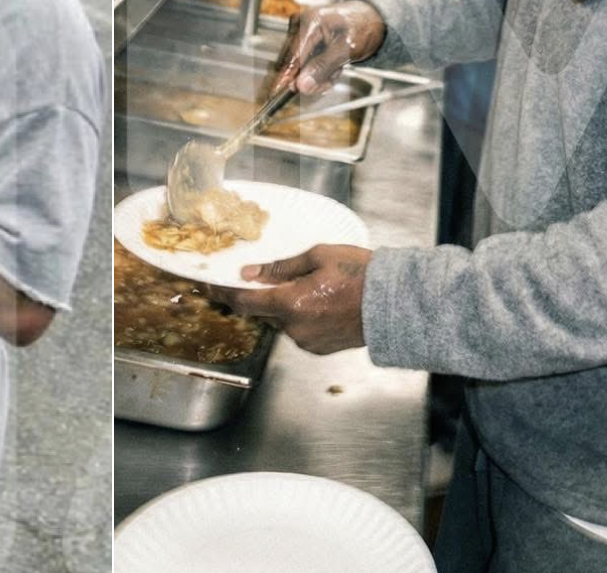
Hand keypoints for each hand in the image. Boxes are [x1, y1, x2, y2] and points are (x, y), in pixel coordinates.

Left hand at [208, 245, 370, 354]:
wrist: (395, 303)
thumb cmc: (361, 275)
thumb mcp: (318, 257)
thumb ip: (280, 267)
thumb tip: (250, 273)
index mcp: (290, 303)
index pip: (245, 302)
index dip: (224, 293)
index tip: (212, 286)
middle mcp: (294, 328)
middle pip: (264, 312)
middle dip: (265, 296)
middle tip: (277, 277)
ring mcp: (307, 342)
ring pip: (282, 322)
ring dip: (286, 306)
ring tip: (312, 288)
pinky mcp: (319, 349)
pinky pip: (299, 332)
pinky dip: (302, 318)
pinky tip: (321, 304)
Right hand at [269, 0, 386, 98]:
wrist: (368, 19)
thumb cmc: (362, 27)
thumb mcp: (347, 50)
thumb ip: (323, 67)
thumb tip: (301, 85)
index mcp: (311, 22)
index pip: (293, 56)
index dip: (284, 77)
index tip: (276, 94)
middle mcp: (300, 24)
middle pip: (293, 64)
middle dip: (312, 78)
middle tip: (330, 80)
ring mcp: (298, 32)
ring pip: (299, 67)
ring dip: (318, 75)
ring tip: (336, 68)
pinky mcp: (301, 40)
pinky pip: (303, 64)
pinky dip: (318, 70)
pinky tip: (331, 65)